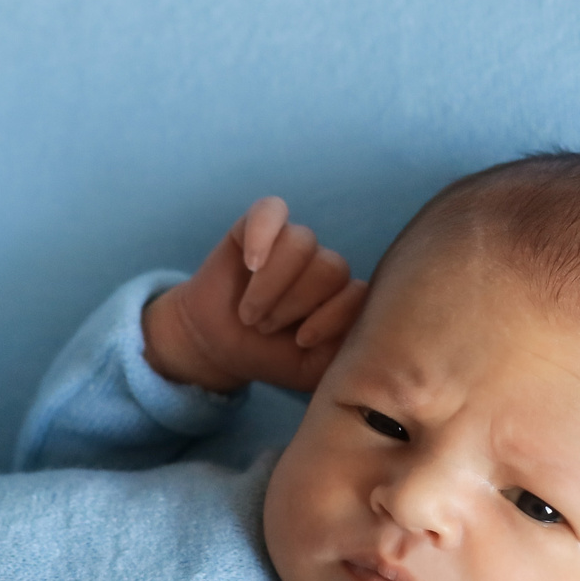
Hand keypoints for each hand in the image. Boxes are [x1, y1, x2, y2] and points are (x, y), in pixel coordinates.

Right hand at [142, 198, 369, 394]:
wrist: (218, 347)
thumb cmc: (269, 357)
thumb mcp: (313, 370)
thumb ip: (344, 352)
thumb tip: (361, 330)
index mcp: (343, 298)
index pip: (357, 293)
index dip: (331, 316)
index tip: (301, 342)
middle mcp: (322, 266)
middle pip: (329, 268)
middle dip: (293, 304)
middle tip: (263, 328)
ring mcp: (292, 243)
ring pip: (301, 243)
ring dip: (271, 284)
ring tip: (249, 312)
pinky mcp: (258, 226)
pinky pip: (270, 209)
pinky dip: (262, 234)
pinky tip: (250, 263)